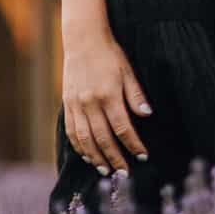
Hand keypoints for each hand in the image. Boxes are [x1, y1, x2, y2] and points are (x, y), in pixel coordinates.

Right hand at [61, 29, 150, 176]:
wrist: (83, 41)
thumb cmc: (110, 55)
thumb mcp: (128, 71)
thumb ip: (136, 95)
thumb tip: (147, 115)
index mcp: (108, 95)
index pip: (122, 127)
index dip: (133, 144)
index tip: (142, 156)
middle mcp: (90, 103)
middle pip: (103, 138)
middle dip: (115, 158)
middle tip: (125, 173)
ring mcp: (76, 105)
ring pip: (85, 139)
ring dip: (96, 157)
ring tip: (106, 170)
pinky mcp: (67, 104)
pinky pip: (72, 131)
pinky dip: (79, 147)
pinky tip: (88, 156)